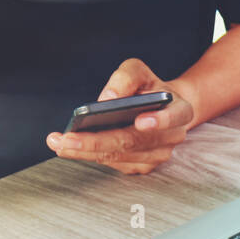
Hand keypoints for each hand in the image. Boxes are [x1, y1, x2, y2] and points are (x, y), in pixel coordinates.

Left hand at [46, 58, 195, 174]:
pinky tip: (70, 147)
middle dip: (96, 141)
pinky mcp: (142, 166)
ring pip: (118, 156)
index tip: (140, 122)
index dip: (159, 121)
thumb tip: (106, 98)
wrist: (162, 109)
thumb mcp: (139, 72)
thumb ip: (126, 78)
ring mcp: (157, 156)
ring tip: (59, 142)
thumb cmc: (148, 89)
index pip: (174, 116)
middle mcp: (171, 137)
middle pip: (132, 142)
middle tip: (67, 139)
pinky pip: (114, 162)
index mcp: (180, 111)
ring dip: (85, 151)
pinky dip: (90, 155)